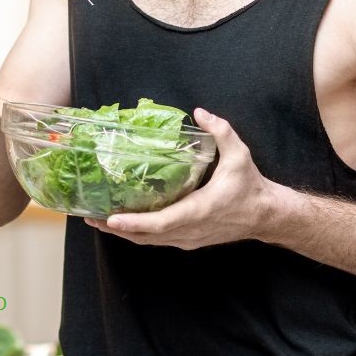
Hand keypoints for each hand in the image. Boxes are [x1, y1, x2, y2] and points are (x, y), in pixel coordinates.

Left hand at [83, 109, 279, 248]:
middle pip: (146, 237)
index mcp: (199, 211)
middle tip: (90, 218)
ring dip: (123, 234)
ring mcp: (188, 239)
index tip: (111, 219)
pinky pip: (157, 241)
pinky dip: (137, 235)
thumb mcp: (239, 155)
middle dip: (116, 229)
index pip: (160, 223)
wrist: (266, 215)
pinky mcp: (188, 240)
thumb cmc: (250, 187)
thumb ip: (222, 132)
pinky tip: (122, 224)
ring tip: (97, 221)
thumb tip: (200, 112)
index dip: (134, 222)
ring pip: (149, 242)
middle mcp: (190, 230)